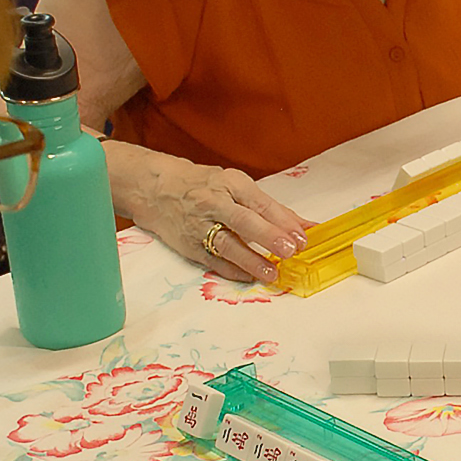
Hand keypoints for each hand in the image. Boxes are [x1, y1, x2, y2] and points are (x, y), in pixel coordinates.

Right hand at [108, 142, 307, 282]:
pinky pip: (212, 260)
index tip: (303, 236)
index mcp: (230, 183)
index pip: (260, 203)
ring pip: (226, 244)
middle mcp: (214, 202)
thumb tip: (306, 226)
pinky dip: (232, 270)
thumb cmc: (203, 186)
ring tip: (272, 273)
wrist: (154, 188)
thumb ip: (271, 208)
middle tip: (290, 250)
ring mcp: (198, 224)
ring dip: (251, 260)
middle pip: (243, 220)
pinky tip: (249, 277)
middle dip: (268, 236)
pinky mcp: (188, 244)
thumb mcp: (236, 186)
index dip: (283, 221)